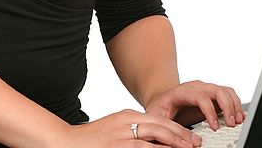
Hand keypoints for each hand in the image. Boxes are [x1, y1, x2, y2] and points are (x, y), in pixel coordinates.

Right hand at [60, 108, 202, 147]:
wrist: (66, 141)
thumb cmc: (91, 139)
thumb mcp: (114, 128)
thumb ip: (133, 131)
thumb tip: (154, 142)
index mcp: (126, 116)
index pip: (158, 120)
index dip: (176, 129)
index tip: (190, 138)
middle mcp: (126, 122)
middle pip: (161, 126)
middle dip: (181, 136)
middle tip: (195, 144)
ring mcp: (122, 135)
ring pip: (155, 137)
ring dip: (174, 143)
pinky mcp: (118, 145)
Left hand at [145, 80, 244, 130]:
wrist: (161, 98)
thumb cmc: (159, 108)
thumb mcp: (157, 117)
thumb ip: (168, 127)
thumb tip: (182, 141)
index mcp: (182, 91)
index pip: (200, 97)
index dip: (210, 111)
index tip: (215, 127)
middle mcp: (196, 87)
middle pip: (216, 90)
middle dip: (227, 107)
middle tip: (231, 124)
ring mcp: (205, 89)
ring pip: (225, 90)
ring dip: (234, 105)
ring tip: (238, 121)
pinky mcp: (212, 94)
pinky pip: (228, 94)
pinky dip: (236, 104)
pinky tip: (238, 116)